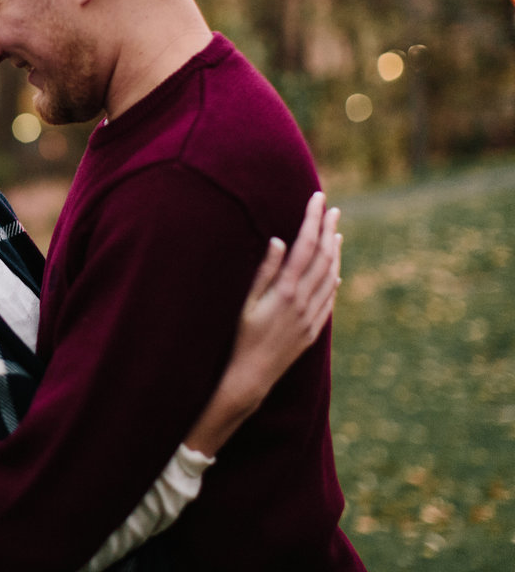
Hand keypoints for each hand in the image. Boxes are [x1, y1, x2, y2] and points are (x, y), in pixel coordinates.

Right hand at [227, 191, 341, 404]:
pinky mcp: (312, 330)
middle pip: (323, 257)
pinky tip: (334, 271)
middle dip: (328, 230)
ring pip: (330, 276)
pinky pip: (329, 299)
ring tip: (337, 233)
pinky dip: (333, 279)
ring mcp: (311, 317)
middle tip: (332, 209)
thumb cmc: (239, 337)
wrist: (251, 376)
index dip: (312, 220)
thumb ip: (265, 271)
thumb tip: (280, 241)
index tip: (317, 199)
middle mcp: (303, 302)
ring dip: (335, 252)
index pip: (305, 246)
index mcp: (285, 291)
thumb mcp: (246, 302)